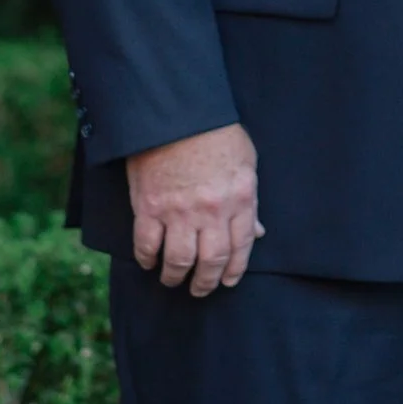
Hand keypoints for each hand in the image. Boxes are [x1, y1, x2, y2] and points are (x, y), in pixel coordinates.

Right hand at [127, 123, 261, 297]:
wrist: (176, 114)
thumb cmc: (215, 133)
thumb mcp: (246, 162)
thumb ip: (250, 201)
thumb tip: (256, 232)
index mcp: (240, 197)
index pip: (242, 246)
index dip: (234, 269)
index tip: (228, 281)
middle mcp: (212, 210)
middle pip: (211, 260)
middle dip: (206, 282)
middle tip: (201, 289)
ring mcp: (179, 211)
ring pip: (178, 260)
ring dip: (175, 277)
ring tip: (173, 280)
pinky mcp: (149, 207)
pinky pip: (146, 245)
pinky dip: (147, 259)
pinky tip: (149, 262)